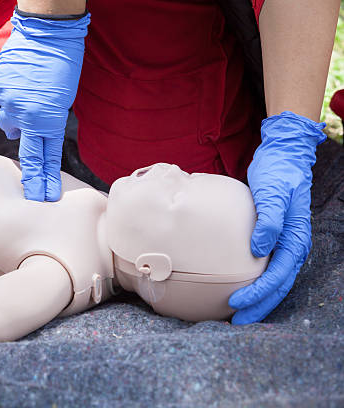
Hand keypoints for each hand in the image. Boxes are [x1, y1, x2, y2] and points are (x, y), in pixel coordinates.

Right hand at [0, 11, 89, 200]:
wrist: (49, 33)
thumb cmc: (63, 65)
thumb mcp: (64, 98)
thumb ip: (47, 120)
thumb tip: (31, 131)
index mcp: (50, 120)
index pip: (46, 160)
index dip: (45, 181)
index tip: (45, 197)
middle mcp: (29, 117)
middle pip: (28, 157)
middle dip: (32, 179)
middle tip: (34, 195)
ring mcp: (10, 104)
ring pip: (7, 127)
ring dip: (15, 125)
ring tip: (21, 113)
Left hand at [229, 111, 325, 323]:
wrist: (281, 158)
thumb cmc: (277, 175)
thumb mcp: (272, 194)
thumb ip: (269, 221)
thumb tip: (259, 249)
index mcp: (295, 239)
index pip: (278, 275)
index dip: (259, 293)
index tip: (237, 303)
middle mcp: (292, 246)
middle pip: (278, 286)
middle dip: (258, 306)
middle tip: (236, 322)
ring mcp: (284, 244)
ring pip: (274, 281)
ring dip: (258, 300)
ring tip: (236, 315)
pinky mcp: (272, 240)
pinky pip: (266, 269)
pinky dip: (255, 284)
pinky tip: (239, 289)